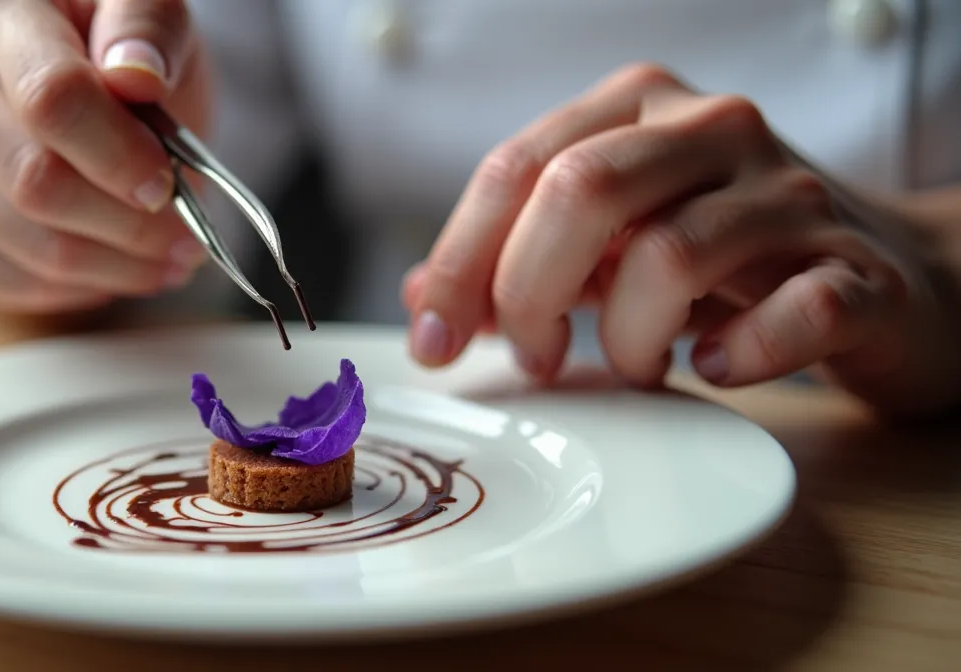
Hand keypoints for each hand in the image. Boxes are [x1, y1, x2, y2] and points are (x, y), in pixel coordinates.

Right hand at [0, 0, 209, 313]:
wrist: (56, 86)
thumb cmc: (109, 46)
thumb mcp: (148, 10)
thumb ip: (147, 27)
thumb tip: (136, 76)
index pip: (51, 100)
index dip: (120, 155)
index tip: (167, 182)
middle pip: (37, 183)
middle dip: (131, 224)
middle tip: (187, 233)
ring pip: (30, 245)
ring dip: (119, 266)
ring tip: (169, 254)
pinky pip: (8, 285)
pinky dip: (80, 290)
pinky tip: (116, 268)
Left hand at [405, 63, 960, 416]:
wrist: (894, 276)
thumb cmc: (732, 258)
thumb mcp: (612, 241)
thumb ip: (519, 258)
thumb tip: (422, 298)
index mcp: (640, 106)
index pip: (518, 167)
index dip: (459, 261)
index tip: (433, 340)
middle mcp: (716, 130)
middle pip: (582, 190)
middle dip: (528, 293)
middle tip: (533, 357)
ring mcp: (795, 195)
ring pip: (672, 254)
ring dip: (625, 338)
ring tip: (632, 366)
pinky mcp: (863, 272)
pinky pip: (793, 315)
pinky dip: (736, 359)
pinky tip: (713, 367)